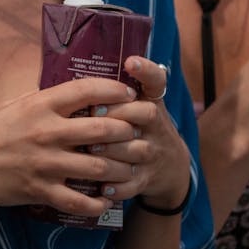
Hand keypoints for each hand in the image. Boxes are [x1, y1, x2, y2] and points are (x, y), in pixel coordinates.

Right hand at [0, 76, 148, 218]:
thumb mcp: (10, 105)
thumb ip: (40, 100)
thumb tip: (65, 93)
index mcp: (40, 105)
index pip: (88, 90)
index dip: (115, 89)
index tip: (129, 93)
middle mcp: (47, 132)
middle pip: (103, 129)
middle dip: (128, 130)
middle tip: (139, 132)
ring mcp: (45, 164)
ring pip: (99, 167)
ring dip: (121, 168)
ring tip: (131, 167)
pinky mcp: (40, 190)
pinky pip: (79, 201)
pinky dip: (98, 202)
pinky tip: (107, 199)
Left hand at [88, 55, 190, 210]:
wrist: (170, 168)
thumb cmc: (140, 129)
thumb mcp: (139, 106)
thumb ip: (117, 92)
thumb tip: (77, 72)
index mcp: (152, 104)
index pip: (156, 81)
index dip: (146, 70)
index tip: (131, 61)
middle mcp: (157, 127)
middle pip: (146, 114)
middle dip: (120, 113)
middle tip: (93, 111)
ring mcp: (153, 154)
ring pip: (137, 150)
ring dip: (113, 149)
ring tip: (90, 148)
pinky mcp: (147, 180)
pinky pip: (134, 183)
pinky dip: (119, 186)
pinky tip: (102, 187)